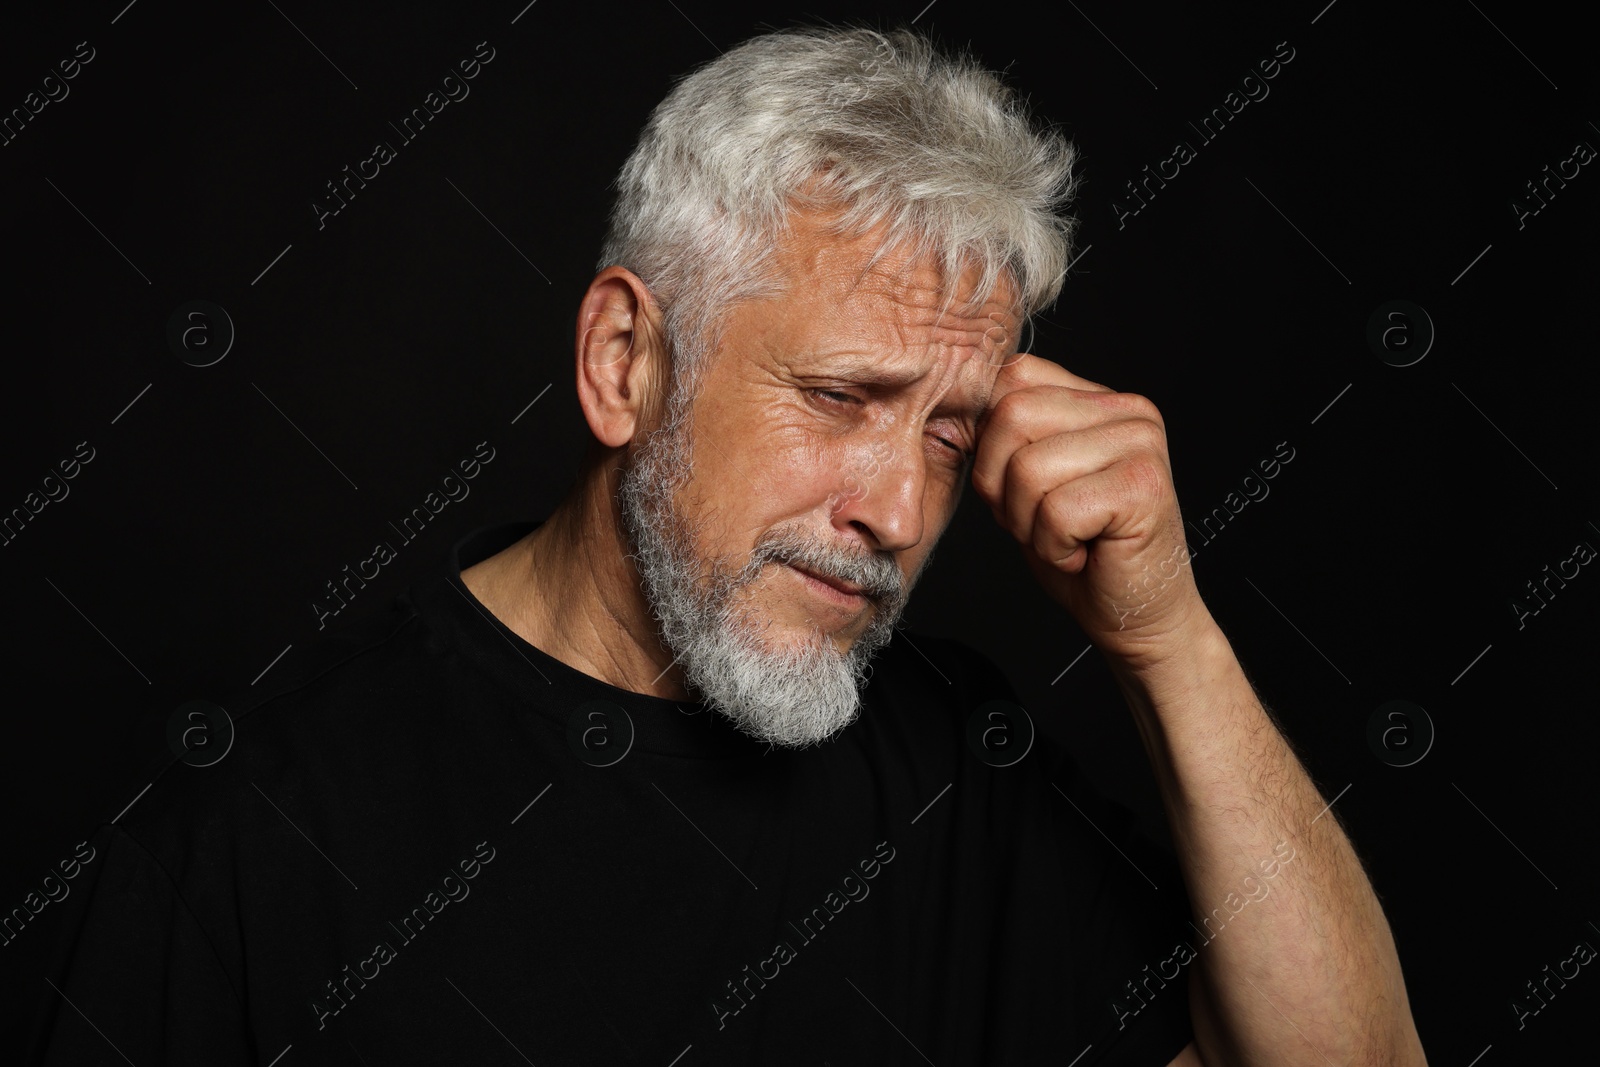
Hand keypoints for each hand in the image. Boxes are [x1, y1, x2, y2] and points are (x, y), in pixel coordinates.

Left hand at [969, 353, 1213, 671]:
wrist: (1135, 615)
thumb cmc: (1083, 552)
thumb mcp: (1029, 482)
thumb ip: (1006, 436)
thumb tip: (955, 408)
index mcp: (1098, 399)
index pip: (1011, 378)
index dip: (988, 442)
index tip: (1014, 488)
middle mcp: (1126, 411)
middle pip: (1011, 417)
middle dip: (1002, 485)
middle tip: (1041, 520)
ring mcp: (1140, 445)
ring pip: (1028, 468)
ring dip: (1029, 522)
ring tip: (1066, 537)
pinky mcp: (1142, 487)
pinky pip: (1056, 511)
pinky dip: (1054, 547)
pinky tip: (1083, 554)